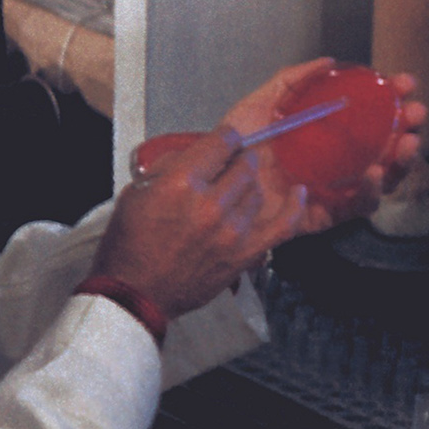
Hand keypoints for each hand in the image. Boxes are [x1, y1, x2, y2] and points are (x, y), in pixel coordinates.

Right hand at [91, 125, 306, 318]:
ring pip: (256, 191)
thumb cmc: (130, 245)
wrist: (135, 291)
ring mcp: (232, 231)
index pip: (221, 142)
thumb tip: (195, 155)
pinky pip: (282, 226)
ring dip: (247, 186)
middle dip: (237, 160)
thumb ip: (169, 168)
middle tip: (229, 164)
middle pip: (244, 165)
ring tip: (236, 189)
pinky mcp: (244, 254)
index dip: (225, 137)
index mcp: (181, 183)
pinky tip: (298, 194)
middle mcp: (210, 204)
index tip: (225, 139)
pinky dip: (293, 208)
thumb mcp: (135, 193)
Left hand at [217, 58, 428, 231]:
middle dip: (406, 127)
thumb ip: (290, 82)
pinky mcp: (322, 215)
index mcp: (323, 134)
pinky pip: (356, 208)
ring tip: (404, 143)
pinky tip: (373, 173)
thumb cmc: (230, 147)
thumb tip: (327, 61)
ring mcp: (331, 188)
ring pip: (380, 177)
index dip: (390, 99)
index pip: (367, 116)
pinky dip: (370, 192)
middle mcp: (333, 161)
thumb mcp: (258, 106)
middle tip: (416, 113)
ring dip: (399, 159)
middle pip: (383, 146)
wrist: (207, 187)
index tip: (403, 83)